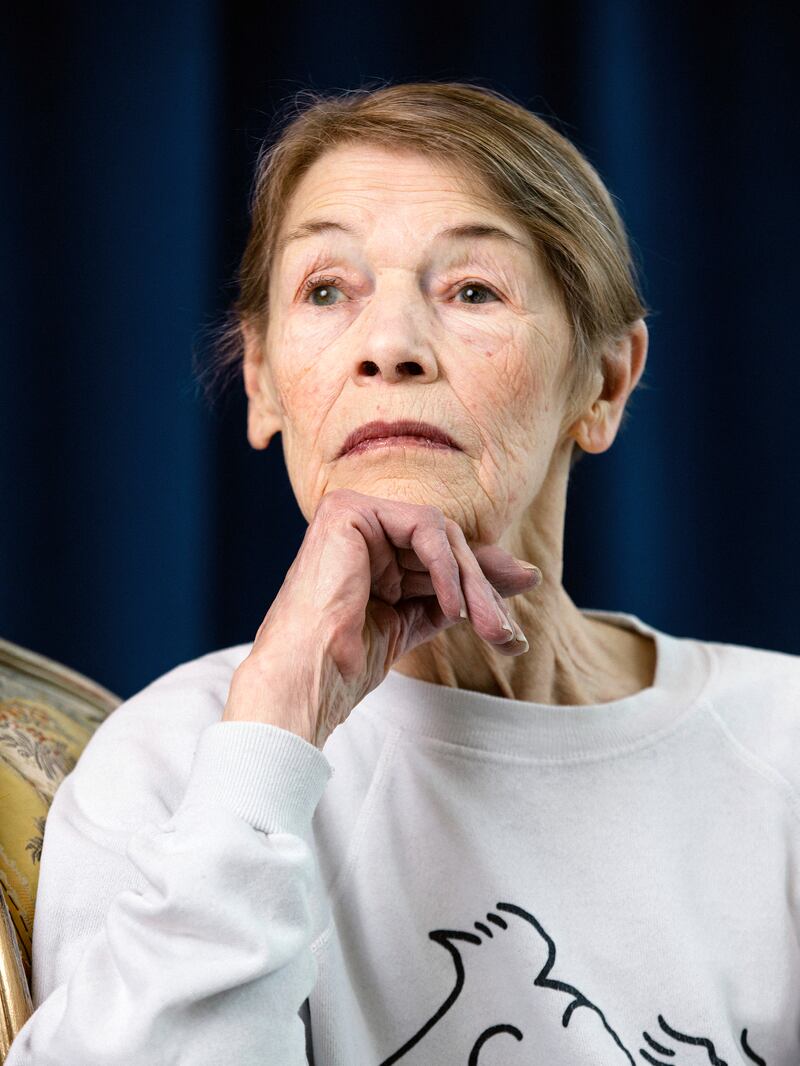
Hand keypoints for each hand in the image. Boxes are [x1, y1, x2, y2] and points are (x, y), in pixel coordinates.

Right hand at [222, 488, 541, 746]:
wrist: (307, 680)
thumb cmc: (348, 663)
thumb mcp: (418, 619)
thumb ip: (462, 592)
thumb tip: (528, 574)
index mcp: (371, 552)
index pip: (442, 558)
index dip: (481, 590)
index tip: (512, 633)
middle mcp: (362, 528)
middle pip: (446, 545)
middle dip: (483, 592)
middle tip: (508, 636)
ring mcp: (353, 515)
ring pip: (442, 534)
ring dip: (473, 585)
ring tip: (490, 630)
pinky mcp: (348, 510)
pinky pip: (424, 525)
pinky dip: (446, 567)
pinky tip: (453, 608)